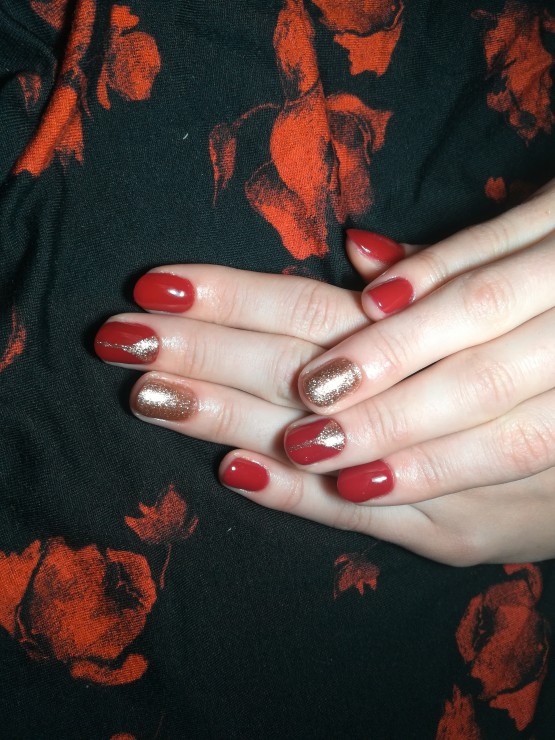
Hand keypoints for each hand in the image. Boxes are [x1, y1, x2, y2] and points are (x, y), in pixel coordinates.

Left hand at [94, 180, 554, 564]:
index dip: (233, 294)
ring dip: (225, 418)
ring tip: (147, 396)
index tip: (156, 284)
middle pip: (296, 368)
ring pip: (315, 444)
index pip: (311, 309)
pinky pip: (362, 521)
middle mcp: (433, 401)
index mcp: (437, 336)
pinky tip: (232, 472)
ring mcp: (439, 477)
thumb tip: (362, 252)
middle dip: (203, 351)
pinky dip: (297, 497)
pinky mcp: (455, 537)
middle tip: (120, 337)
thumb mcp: (504, 309)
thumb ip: (435, 281)